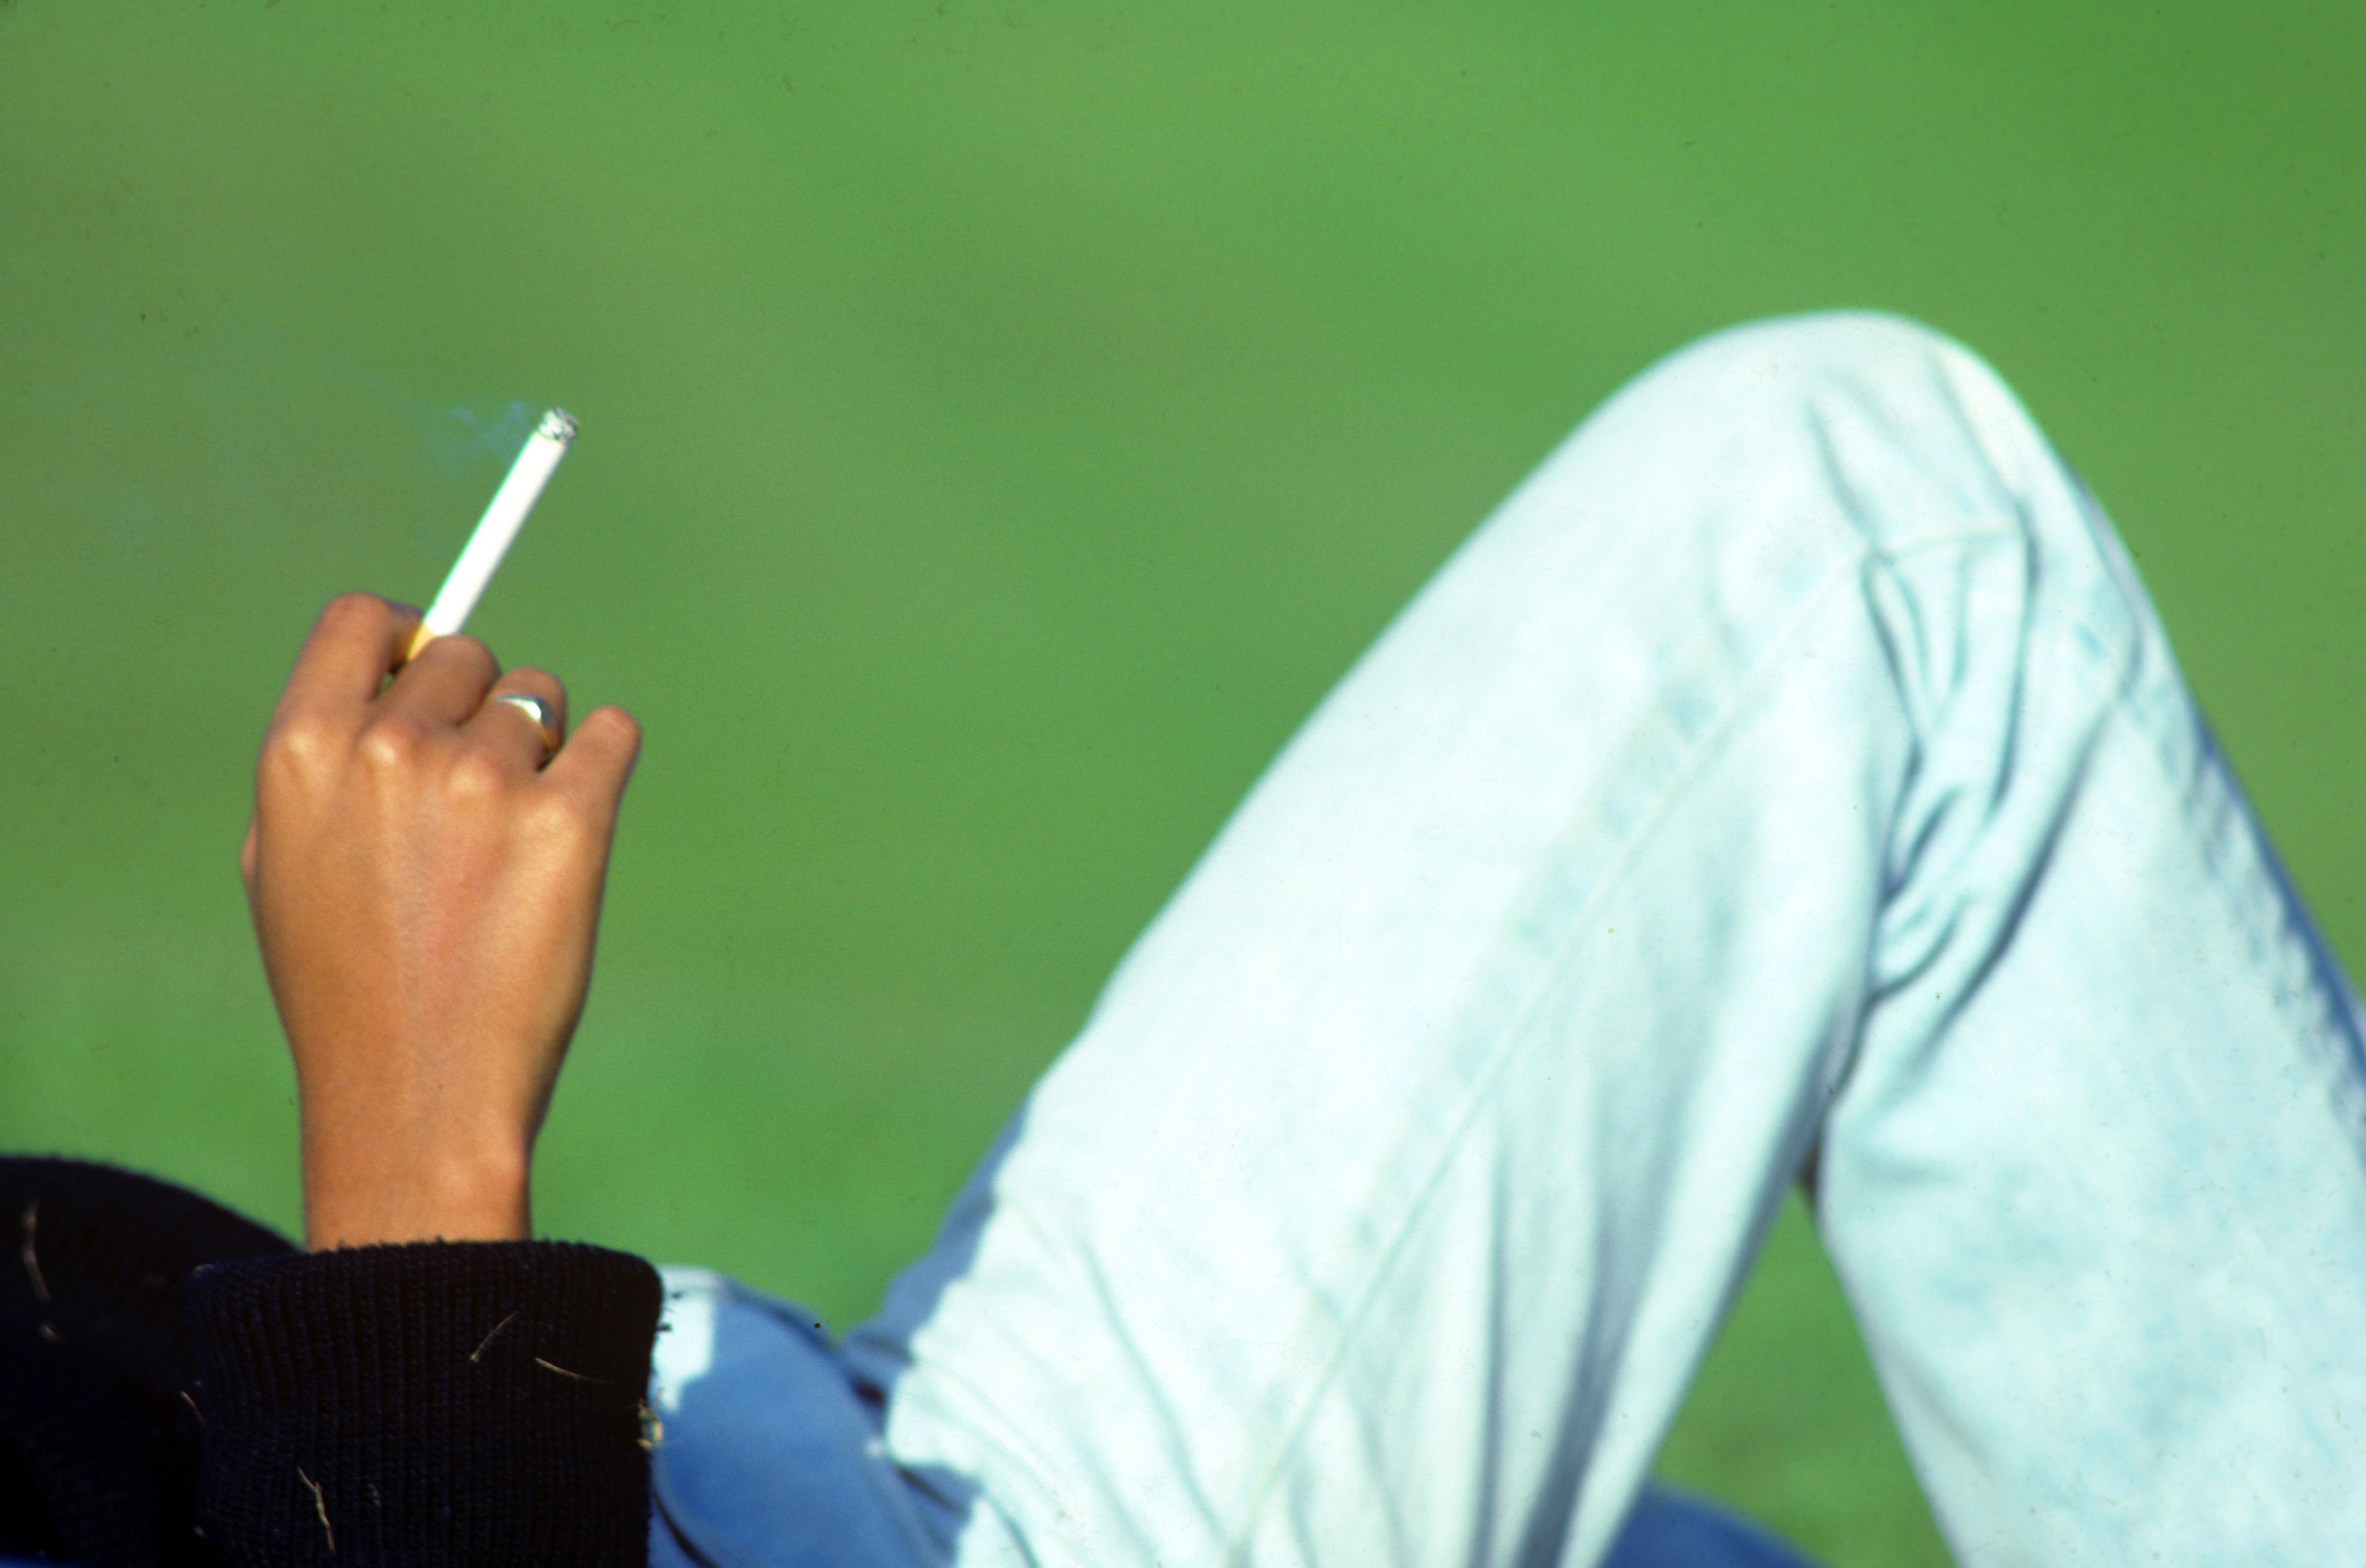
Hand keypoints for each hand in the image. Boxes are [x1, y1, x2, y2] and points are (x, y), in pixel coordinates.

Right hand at [241, 594, 641, 1249]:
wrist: (417, 1093)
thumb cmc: (350, 987)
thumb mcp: (286, 863)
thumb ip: (330, 759)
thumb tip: (396, 665)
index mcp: (303, 752)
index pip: (364, 619)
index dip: (406, 635)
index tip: (429, 667)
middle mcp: (391, 748)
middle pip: (467, 654)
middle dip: (479, 709)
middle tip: (474, 804)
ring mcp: (484, 780)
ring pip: (542, 699)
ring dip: (541, 750)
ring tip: (509, 850)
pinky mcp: (571, 819)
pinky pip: (613, 735)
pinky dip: (603, 766)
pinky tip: (571, 835)